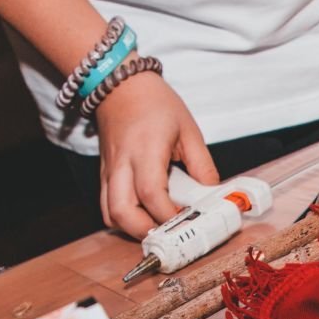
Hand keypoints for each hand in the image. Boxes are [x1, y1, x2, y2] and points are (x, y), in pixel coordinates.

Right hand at [92, 68, 217, 234]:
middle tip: (169, 233)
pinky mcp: (104, 174)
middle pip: (121, 212)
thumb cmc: (154, 103)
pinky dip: (124, 218)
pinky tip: (144, 216)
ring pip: (109, 214)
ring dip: (132, 229)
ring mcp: (109, 171)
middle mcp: (122, 164)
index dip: (169, 214)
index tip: (189, 221)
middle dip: (145, 231)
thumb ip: (202, 166)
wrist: (119, 84)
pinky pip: (107, 205)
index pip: (151, 193)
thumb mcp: (188, 130)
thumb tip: (214, 195)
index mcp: (145, 150)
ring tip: (158, 227)